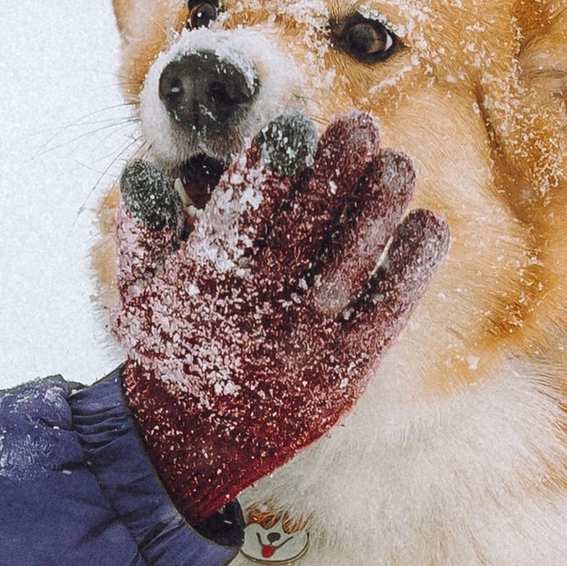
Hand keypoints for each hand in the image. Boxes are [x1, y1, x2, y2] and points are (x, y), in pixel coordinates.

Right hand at [113, 110, 448, 527]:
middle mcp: (259, 312)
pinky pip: (387, 311)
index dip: (269, 170)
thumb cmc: (172, 346)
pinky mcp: (347, 366)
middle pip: (304, 229)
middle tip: (360, 125)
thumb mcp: (138, 290)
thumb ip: (143, 227)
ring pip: (350, 264)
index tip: (294, 127)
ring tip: (400, 162)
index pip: (240, 214)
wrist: (199, 441)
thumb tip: (146, 170)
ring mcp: (308, 341)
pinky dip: (412, 269)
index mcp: (204, 285)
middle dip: (333, 172)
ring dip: (378, 209)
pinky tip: (429, 224)